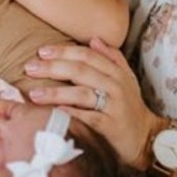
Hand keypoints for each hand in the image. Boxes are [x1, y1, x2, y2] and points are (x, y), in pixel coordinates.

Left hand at [24, 37, 159, 168]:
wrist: (146, 138)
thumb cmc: (129, 107)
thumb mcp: (125, 79)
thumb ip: (112, 58)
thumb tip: (94, 39)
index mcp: (116, 72)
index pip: (87, 55)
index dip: (64, 51)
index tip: (42, 51)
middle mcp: (116, 86)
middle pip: (81, 71)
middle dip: (53, 68)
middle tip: (30, 68)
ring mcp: (114, 106)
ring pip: (82, 93)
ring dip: (56, 92)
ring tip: (34, 94)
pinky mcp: (111, 126)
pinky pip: (88, 117)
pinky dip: (71, 113)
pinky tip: (54, 111)